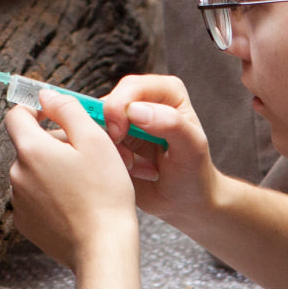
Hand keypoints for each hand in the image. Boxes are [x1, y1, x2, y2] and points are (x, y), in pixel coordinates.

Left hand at [5, 90, 140, 288]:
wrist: (103, 248)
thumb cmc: (105, 193)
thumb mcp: (94, 140)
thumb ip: (67, 110)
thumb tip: (46, 95)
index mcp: (30, 150)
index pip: (15, 115)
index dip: (34, 109)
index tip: (53, 114)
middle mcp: (17, 175)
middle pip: (28, 145)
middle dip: (53, 142)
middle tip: (87, 153)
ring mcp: (19, 202)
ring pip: (33, 171)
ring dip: (53, 169)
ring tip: (86, 181)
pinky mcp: (26, 224)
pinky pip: (35, 197)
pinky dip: (51, 194)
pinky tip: (76, 202)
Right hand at [98, 75, 220, 224]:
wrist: (183, 201)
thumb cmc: (193, 172)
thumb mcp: (191, 149)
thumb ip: (170, 124)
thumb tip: (135, 110)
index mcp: (166, 91)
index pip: (130, 87)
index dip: (118, 108)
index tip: (119, 134)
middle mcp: (144, 100)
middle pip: (108, 103)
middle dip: (111, 133)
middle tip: (127, 159)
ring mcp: (125, 121)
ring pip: (96, 124)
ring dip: (110, 149)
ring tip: (135, 167)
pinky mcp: (113, 139)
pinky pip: (94, 143)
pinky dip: (107, 159)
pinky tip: (130, 171)